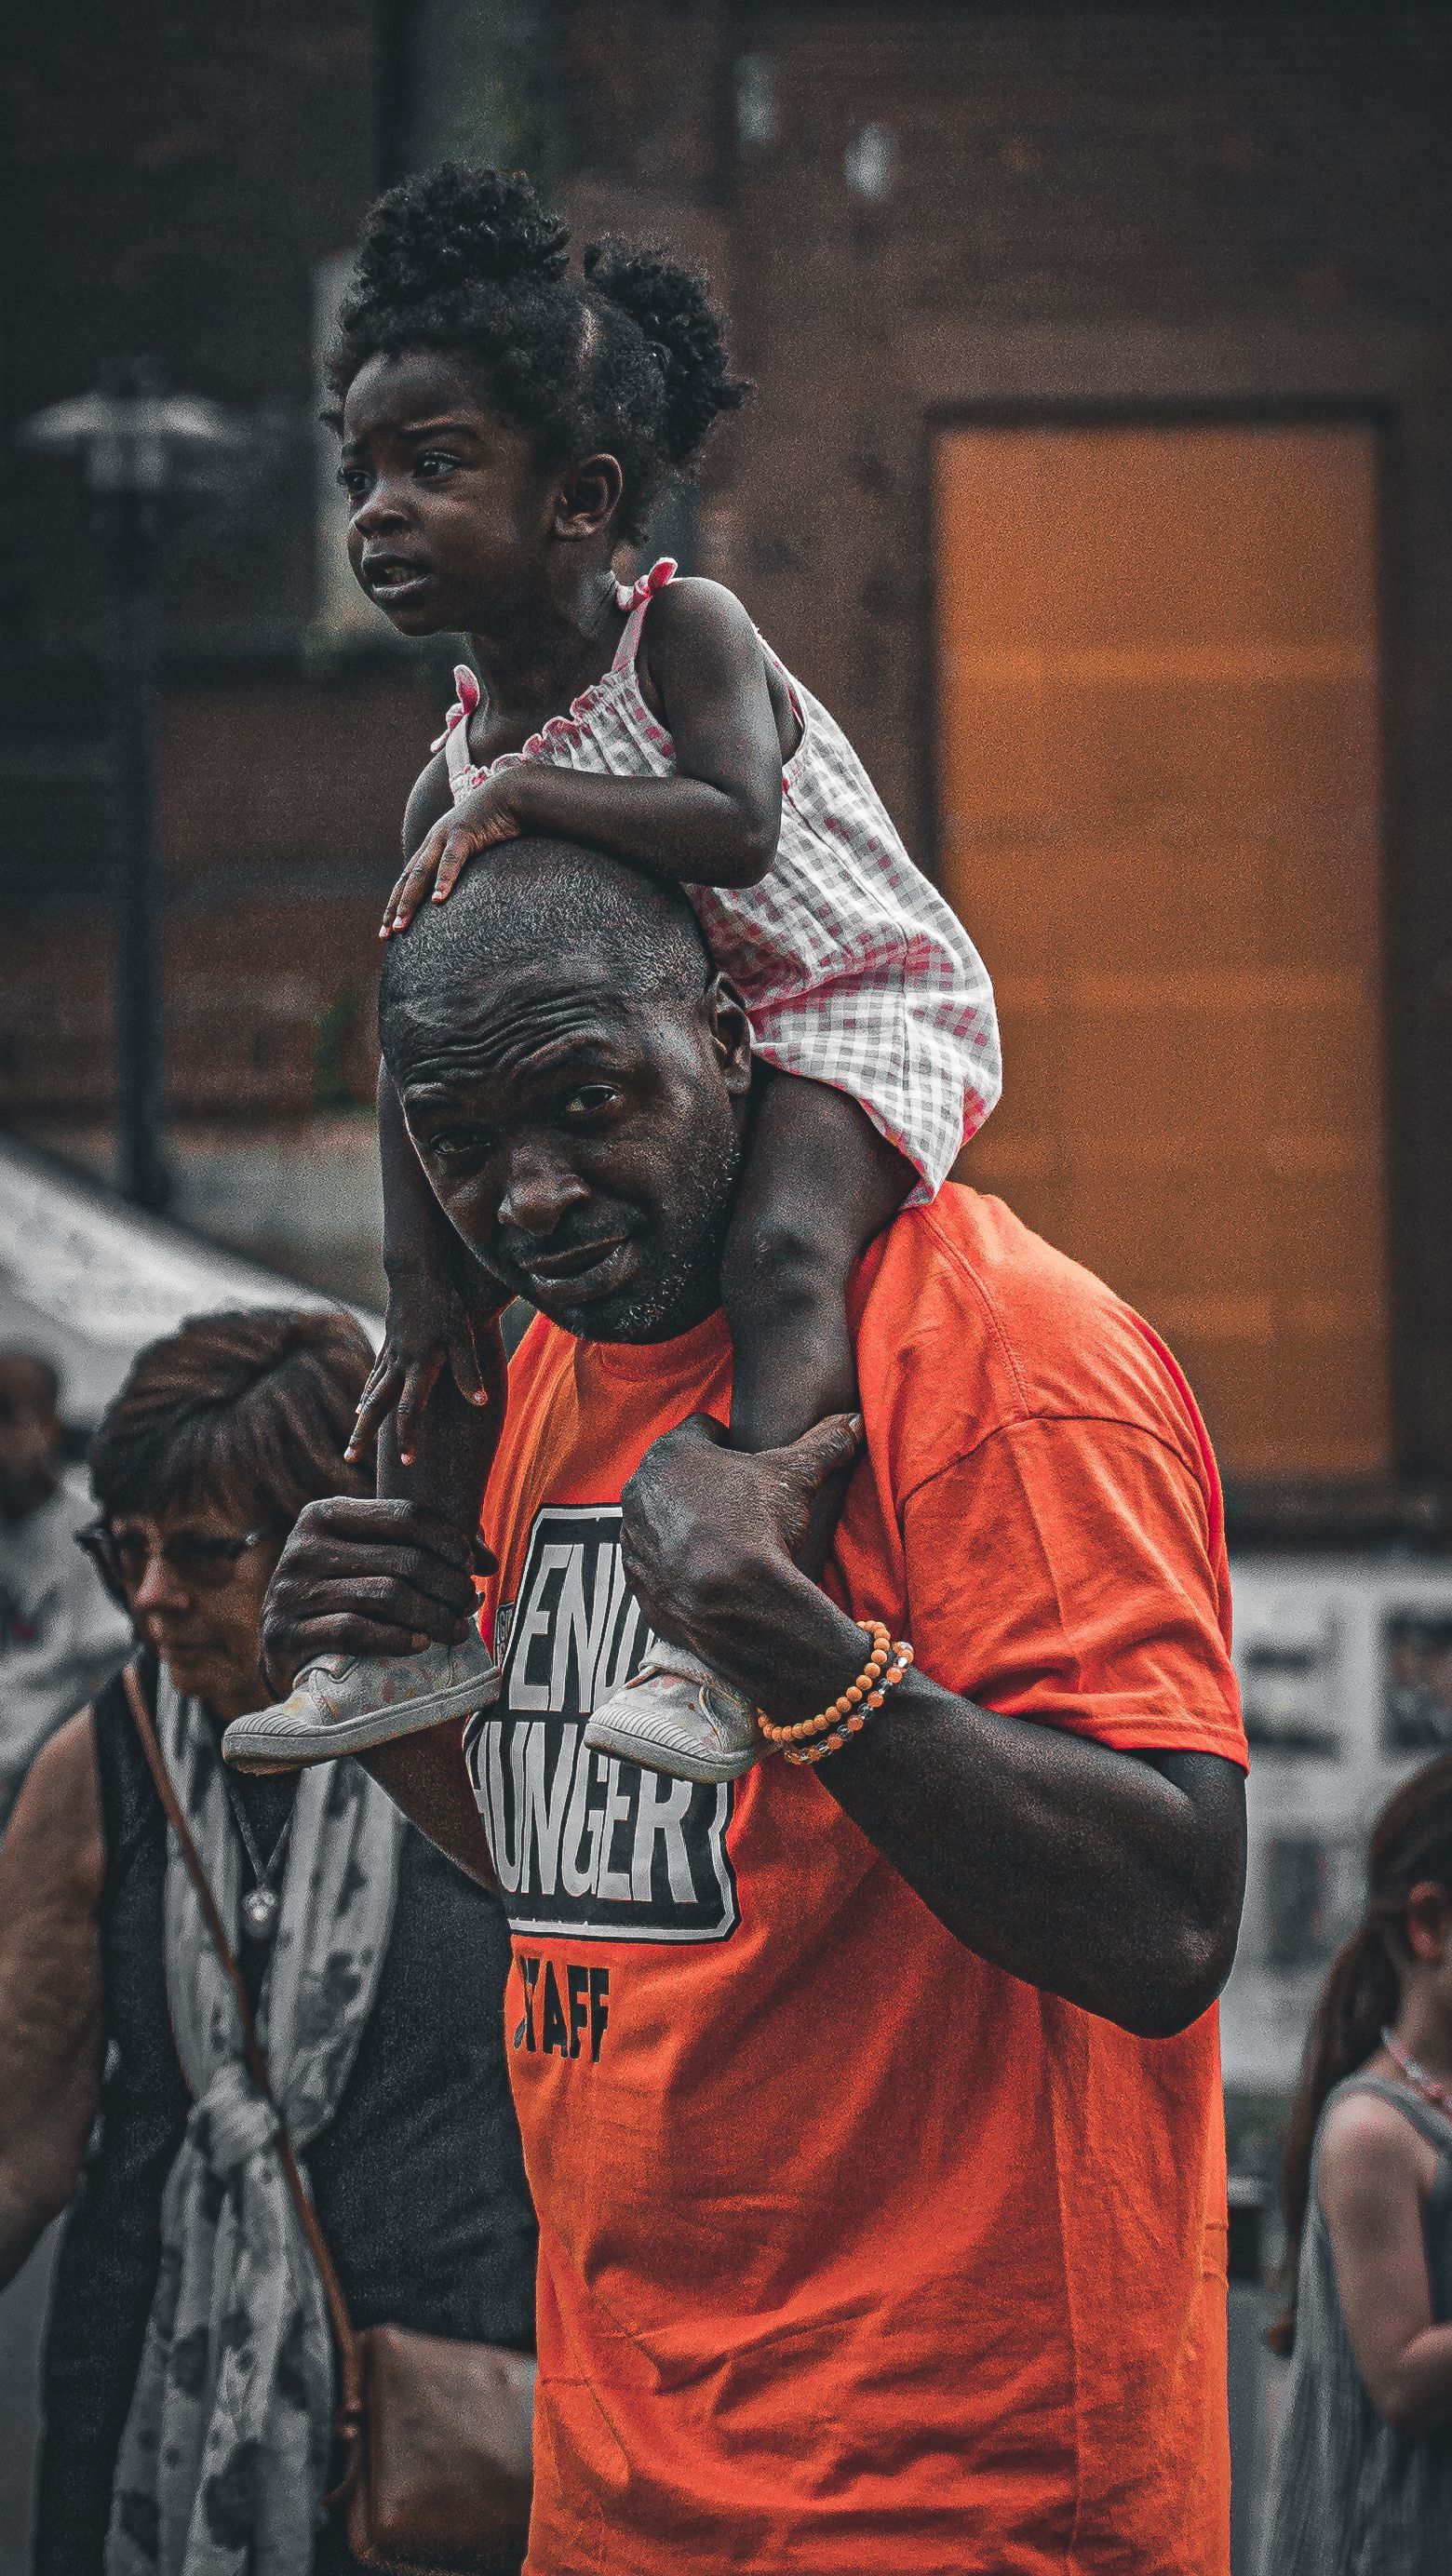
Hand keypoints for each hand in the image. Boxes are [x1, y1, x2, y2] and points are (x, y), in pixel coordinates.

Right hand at [260, 1497, 484, 1694]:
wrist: (281, 1651)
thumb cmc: (339, 1596)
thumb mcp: (366, 1558)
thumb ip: (417, 1546)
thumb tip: (488, 1558)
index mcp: (324, 1515)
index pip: (403, 1516)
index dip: (447, 1539)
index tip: (471, 1563)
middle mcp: (303, 1546)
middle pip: (402, 1560)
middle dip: (448, 1584)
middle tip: (469, 1604)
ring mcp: (290, 1590)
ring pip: (385, 1596)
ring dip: (432, 1616)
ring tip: (456, 1631)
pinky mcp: (285, 1634)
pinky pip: (355, 1631)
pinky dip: (396, 1639)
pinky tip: (421, 1645)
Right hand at [349, 1272, 507, 1466]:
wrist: (417, 1274)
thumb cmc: (446, 1306)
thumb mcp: (463, 1337)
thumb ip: (468, 1371)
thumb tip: (480, 1403)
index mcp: (419, 1366)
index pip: (410, 1409)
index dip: (408, 1436)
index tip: (406, 1460)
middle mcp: (399, 1365)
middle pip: (377, 1407)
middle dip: (363, 1435)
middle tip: (350, 1460)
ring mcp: (389, 1356)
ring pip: (371, 1395)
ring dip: (361, 1423)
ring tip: (352, 1446)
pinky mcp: (387, 1347)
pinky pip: (373, 1379)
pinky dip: (366, 1398)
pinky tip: (360, 1409)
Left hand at [381, 777, 520, 935]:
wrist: (510, 793)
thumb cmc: (497, 822)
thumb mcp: (476, 849)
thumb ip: (465, 868)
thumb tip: (463, 894)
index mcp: (434, 847)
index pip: (408, 879)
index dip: (397, 904)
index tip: (389, 929)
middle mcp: (433, 842)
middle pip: (407, 879)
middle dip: (395, 908)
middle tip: (387, 934)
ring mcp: (445, 836)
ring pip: (421, 873)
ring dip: (410, 900)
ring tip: (402, 924)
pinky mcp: (464, 833)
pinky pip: (451, 860)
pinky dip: (444, 880)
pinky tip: (439, 899)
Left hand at [619, 1411, 867, 1718]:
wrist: (738, 1606)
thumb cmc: (761, 1528)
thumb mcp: (797, 1477)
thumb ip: (824, 1443)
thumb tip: (856, 1420)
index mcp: (671, 1452)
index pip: (702, 1429)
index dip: (729, 1443)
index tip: (749, 1465)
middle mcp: (640, 1488)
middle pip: (677, 1472)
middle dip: (703, 1483)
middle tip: (741, 1504)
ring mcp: (632, 1536)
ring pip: (662, 1515)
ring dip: (685, 1521)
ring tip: (725, 1540)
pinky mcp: (634, 1577)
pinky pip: (654, 1560)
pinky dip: (675, 1562)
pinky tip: (708, 1571)